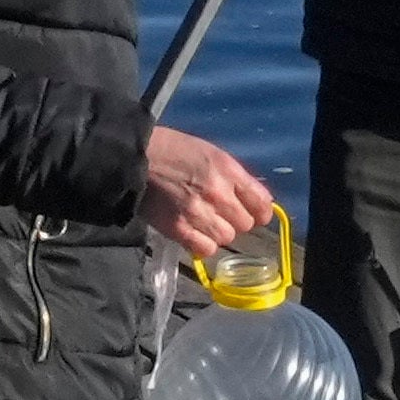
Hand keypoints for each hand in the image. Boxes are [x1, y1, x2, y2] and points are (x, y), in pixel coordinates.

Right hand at [136, 123, 275, 259]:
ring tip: (204, 222)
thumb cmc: (175, 150)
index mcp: (228, 170)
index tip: (253, 213)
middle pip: (245, 224)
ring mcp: (198, 213)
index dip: (260, 212)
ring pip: (226, 237)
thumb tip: (253, 201)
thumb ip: (234, 178)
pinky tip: (194, 233)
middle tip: (220, 214)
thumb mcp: (211, 154)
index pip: (262, 203)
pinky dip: (203, 244)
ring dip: (218, 233)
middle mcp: (218, 193)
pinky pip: (206, 249)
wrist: (137, 157)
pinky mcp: (179, 229)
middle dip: (236, 220)